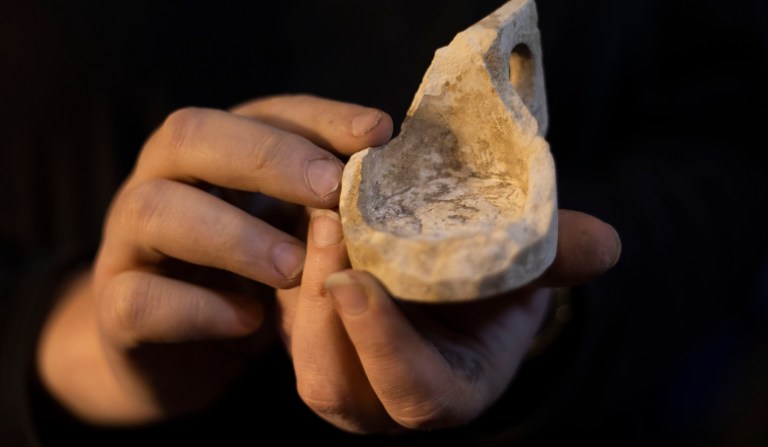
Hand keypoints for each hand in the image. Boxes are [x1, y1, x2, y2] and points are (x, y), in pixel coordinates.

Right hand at [37, 95, 392, 423]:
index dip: (319, 119)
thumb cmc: (244, 276)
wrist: (170, 348)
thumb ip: (323, 204)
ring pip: (156, 210)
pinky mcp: (114, 306)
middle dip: (266, 157)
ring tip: (294, 267)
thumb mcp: (288, 231)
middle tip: (330, 187)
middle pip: (191, 136)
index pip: (262, 112)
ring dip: (234, 235)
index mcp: (211, 152)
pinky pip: (138, 299)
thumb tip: (396, 180)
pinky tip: (249, 320)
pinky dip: (197, 308)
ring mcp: (128, 242)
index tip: (378, 133)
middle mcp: (161, 180)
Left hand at [278, 208, 619, 432]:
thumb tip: (606, 244)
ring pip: (300, 350)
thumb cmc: (502, 281)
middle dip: (323, 311)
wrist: (462, 277)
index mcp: (448, 392)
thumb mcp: (529, 270)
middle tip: (326, 226)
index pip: (412, 393)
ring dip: (299, 286)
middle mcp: (384, 398)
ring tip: (313, 212)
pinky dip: (288, 270)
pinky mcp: (311, 334)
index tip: (356, 282)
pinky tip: (300, 212)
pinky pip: (283, 316)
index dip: (384, 345)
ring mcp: (342, 369)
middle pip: (333, 384)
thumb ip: (558, 259)